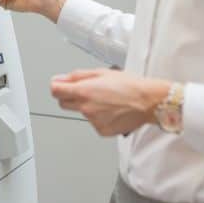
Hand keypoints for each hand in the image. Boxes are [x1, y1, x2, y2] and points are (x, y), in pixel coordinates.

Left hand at [50, 69, 171, 136]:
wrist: (148, 101)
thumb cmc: (129, 85)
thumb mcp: (101, 72)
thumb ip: (77, 76)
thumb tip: (61, 78)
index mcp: (83, 92)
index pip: (55, 91)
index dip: (56, 86)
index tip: (59, 84)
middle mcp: (85, 108)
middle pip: (63, 103)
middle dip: (69, 96)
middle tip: (85, 90)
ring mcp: (93, 121)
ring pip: (81, 112)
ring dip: (88, 106)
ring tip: (107, 100)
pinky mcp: (102, 130)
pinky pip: (93, 122)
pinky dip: (99, 117)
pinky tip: (112, 110)